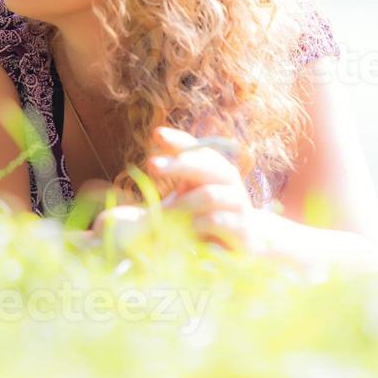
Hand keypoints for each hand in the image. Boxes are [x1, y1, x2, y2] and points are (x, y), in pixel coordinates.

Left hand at [144, 125, 262, 253]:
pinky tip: (187, 231)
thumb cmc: (208, 215)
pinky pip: (220, 223)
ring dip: (183, 203)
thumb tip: (128, 176)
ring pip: (210, 195)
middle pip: (206, 165)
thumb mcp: (187, 197)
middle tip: (151, 165)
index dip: (178, 140)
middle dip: (179, 164)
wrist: (248, 242)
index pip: (197, 148)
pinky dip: (201, 226)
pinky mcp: (242, 229)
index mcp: (213, 169)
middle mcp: (228, 182)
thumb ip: (170, 187)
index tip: (155, 135)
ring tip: (162, 215)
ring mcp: (238, 204)